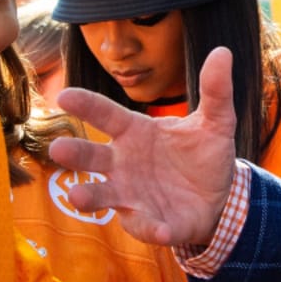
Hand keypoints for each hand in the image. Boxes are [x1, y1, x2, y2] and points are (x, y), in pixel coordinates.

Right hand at [50, 45, 237, 245]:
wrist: (220, 197)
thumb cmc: (203, 154)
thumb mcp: (216, 122)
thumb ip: (216, 90)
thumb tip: (222, 52)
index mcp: (135, 132)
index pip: (106, 115)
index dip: (85, 105)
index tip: (64, 95)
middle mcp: (124, 164)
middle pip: (92, 156)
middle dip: (74, 153)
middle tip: (58, 148)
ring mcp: (133, 195)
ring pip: (104, 195)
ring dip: (89, 196)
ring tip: (76, 197)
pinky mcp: (151, 223)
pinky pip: (145, 226)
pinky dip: (150, 228)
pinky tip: (162, 229)